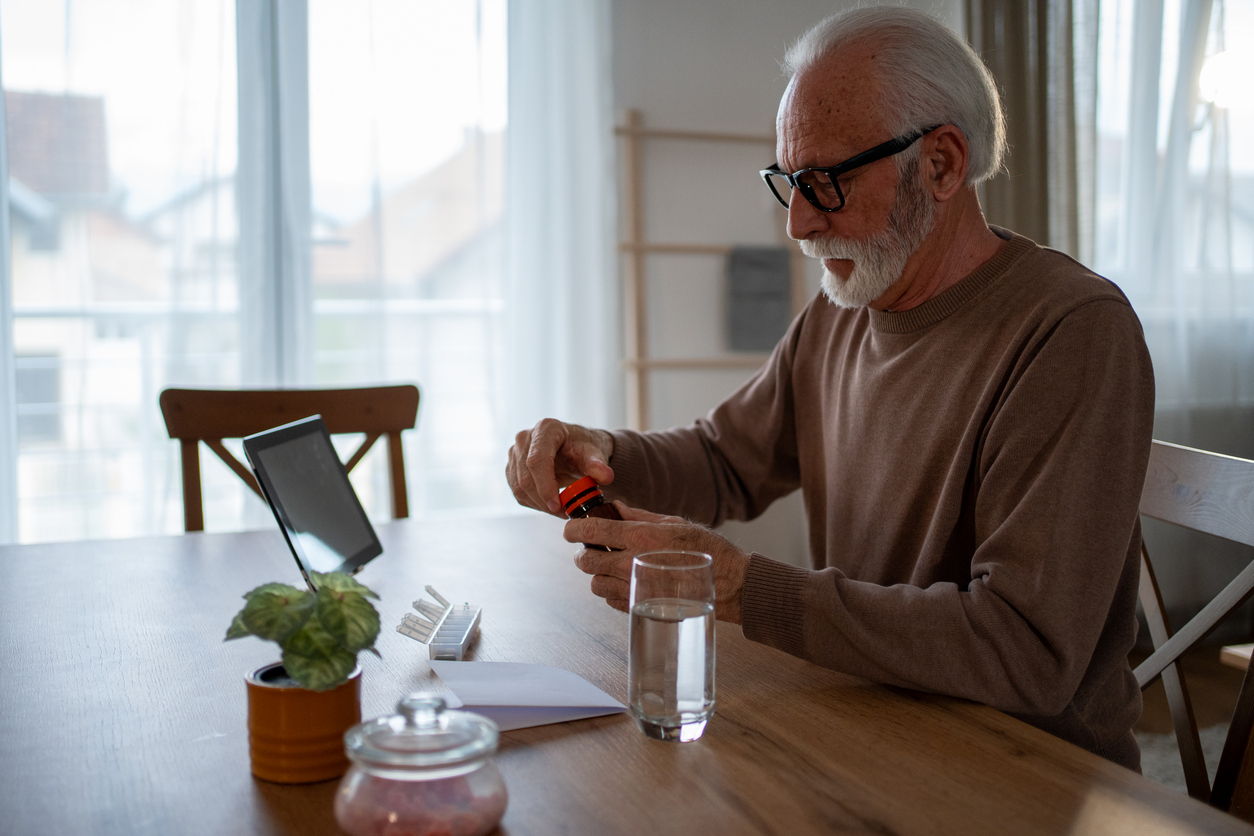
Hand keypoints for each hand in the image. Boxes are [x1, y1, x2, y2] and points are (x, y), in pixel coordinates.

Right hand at [507, 418, 614, 514]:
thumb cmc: (584, 448)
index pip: (537, 460)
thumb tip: (605, 476)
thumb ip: (598, 465)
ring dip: (541, 505)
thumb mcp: (594, 454)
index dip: (545, 485)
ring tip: (563, 509)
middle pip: (526, 478)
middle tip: (566, 512)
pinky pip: (518, 493)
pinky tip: (553, 504)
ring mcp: (515, 453)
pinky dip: (536, 504)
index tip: (558, 506)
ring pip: (519, 488)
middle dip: (545, 501)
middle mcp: (525, 438)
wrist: (577, 449)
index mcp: (545, 429)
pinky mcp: (512, 468)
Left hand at [566, 503, 750, 623]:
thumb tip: (616, 508)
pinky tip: (626, 581)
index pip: (591, 531)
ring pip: (594, 584)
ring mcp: (634, 590)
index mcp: (640, 537)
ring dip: (598, 574)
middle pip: (586, 561)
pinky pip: (609, 600)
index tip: (570, 529)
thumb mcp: (674, 523)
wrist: (728, 584)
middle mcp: (632, 564)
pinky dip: (611, 590)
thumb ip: (639, 516)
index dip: (573, 529)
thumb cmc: (706, 549)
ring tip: (613, 566)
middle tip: (594, 548)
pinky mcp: (639, 608)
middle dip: (585, 553)